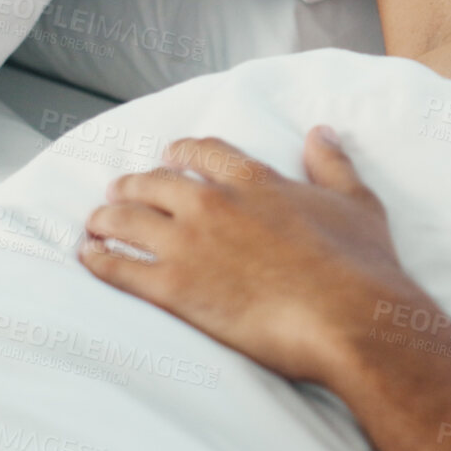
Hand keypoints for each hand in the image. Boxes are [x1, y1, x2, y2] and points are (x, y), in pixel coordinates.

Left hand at [76, 126, 411, 383]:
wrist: (350, 319)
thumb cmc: (361, 265)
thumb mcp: (356, 203)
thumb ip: (333, 164)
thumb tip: (322, 132)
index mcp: (254, 180)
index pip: (202, 152)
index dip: (181, 152)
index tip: (170, 157)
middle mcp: (213, 203)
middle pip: (154, 181)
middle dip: (133, 184)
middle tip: (121, 191)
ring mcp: (189, 244)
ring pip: (127, 218)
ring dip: (107, 217)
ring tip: (97, 223)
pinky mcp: (174, 288)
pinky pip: (118, 266)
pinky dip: (98, 259)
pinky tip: (90, 257)